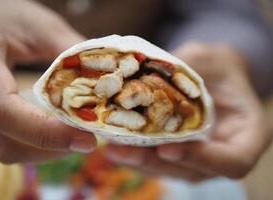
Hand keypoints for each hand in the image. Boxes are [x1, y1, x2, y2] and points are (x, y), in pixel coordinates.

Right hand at [0, 0, 95, 163]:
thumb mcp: (36, 25)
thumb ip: (68, 50)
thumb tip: (104, 80)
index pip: (3, 113)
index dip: (46, 132)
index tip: (87, 138)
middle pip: (7, 143)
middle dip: (53, 148)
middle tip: (88, 139)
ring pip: (7, 149)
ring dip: (47, 150)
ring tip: (77, 135)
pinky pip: (8, 141)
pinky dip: (37, 143)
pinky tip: (57, 131)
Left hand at [106, 42, 271, 180]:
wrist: (213, 75)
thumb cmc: (218, 66)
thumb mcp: (210, 59)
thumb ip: (190, 68)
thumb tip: (148, 77)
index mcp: (247, 134)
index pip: (233, 161)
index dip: (201, 159)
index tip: (167, 149)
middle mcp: (224, 153)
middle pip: (194, 171)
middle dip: (157, 163)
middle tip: (125, 151)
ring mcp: (201, 158)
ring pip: (172, 171)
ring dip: (141, 163)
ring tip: (113, 150)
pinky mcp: (180, 155)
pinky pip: (159, 163)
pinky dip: (138, 157)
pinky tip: (115, 146)